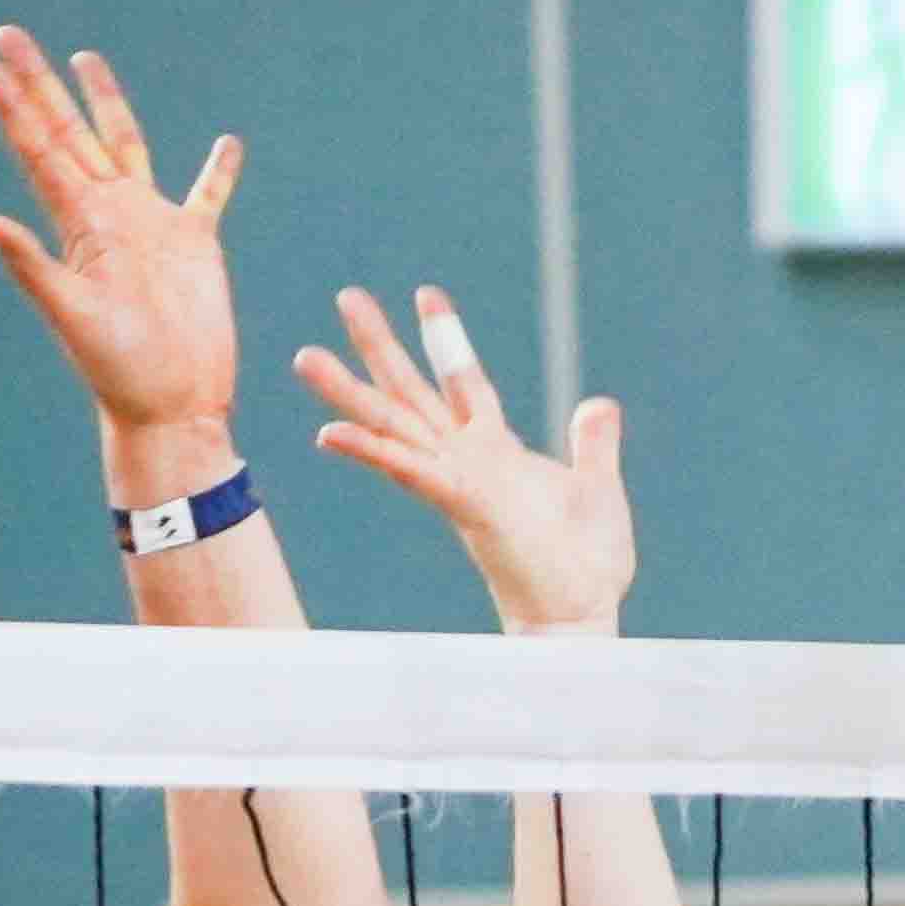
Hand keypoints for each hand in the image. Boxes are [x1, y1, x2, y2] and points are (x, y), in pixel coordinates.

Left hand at [0, 26, 245, 436]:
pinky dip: (217, 171)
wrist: (171, 404)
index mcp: (77, 223)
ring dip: (106, 103)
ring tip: (87, 59)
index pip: (35, 148)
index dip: (9, 104)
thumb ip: (33, 267)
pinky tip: (227, 144)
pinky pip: (207, 196)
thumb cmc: (118, 371)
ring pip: (125, 144)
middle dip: (39, 83)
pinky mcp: (195, 244)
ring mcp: (151, 224)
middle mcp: (107, 212)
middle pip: (68, 130)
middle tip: (10, 34)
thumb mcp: (71, 317)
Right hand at [297, 286, 629, 635]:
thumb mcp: (597, 486)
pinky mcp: (467, 508)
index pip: (463, 382)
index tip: (425, 292)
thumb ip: (593, 444)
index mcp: (495, 451)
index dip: (444, 338)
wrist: (580, 613)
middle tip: (347, 295)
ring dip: (348, 394)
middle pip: (411, 393)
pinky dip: (375, 452)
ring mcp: (459, 483)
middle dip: (379, 345)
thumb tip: (600, 404)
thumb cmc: (585, 563)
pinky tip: (330, 434)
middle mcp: (466, 462)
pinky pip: (414, 474)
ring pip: (394, 428)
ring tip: (304, 355)